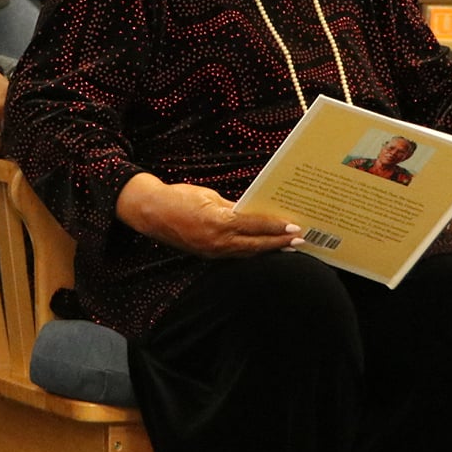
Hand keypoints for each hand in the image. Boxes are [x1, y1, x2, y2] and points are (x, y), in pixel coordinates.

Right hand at [115, 173, 304, 257]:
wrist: (151, 213)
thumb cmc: (180, 198)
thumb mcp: (209, 196)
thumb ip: (231, 207)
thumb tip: (253, 212)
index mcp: (217, 221)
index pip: (254, 225)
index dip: (276, 227)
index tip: (295, 227)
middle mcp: (216, 240)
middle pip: (255, 244)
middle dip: (279, 243)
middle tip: (301, 240)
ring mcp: (212, 251)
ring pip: (247, 252)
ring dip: (269, 249)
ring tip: (288, 246)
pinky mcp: (208, 255)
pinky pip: (236, 254)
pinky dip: (252, 251)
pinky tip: (264, 248)